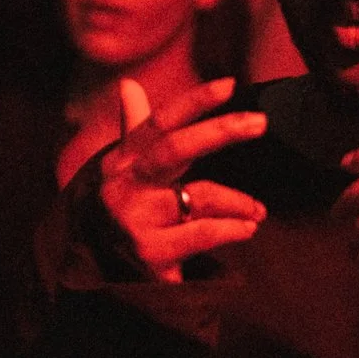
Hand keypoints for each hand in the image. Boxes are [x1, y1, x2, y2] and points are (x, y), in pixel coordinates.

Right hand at [96, 77, 268, 281]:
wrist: (98, 273)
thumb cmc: (125, 212)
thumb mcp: (125, 171)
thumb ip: (135, 129)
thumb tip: (128, 84)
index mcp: (123, 161)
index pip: (159, 123)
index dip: (193, 101)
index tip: (229, 84)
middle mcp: (124, 186)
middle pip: (175, 149)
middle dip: (220, 131)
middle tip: (260, 122)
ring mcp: (135, 219)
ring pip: (199, 195)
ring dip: (237, 201)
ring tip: (257, 211)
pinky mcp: (150, 251)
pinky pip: (204, 232)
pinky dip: (232, 228)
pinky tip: (247, 228)